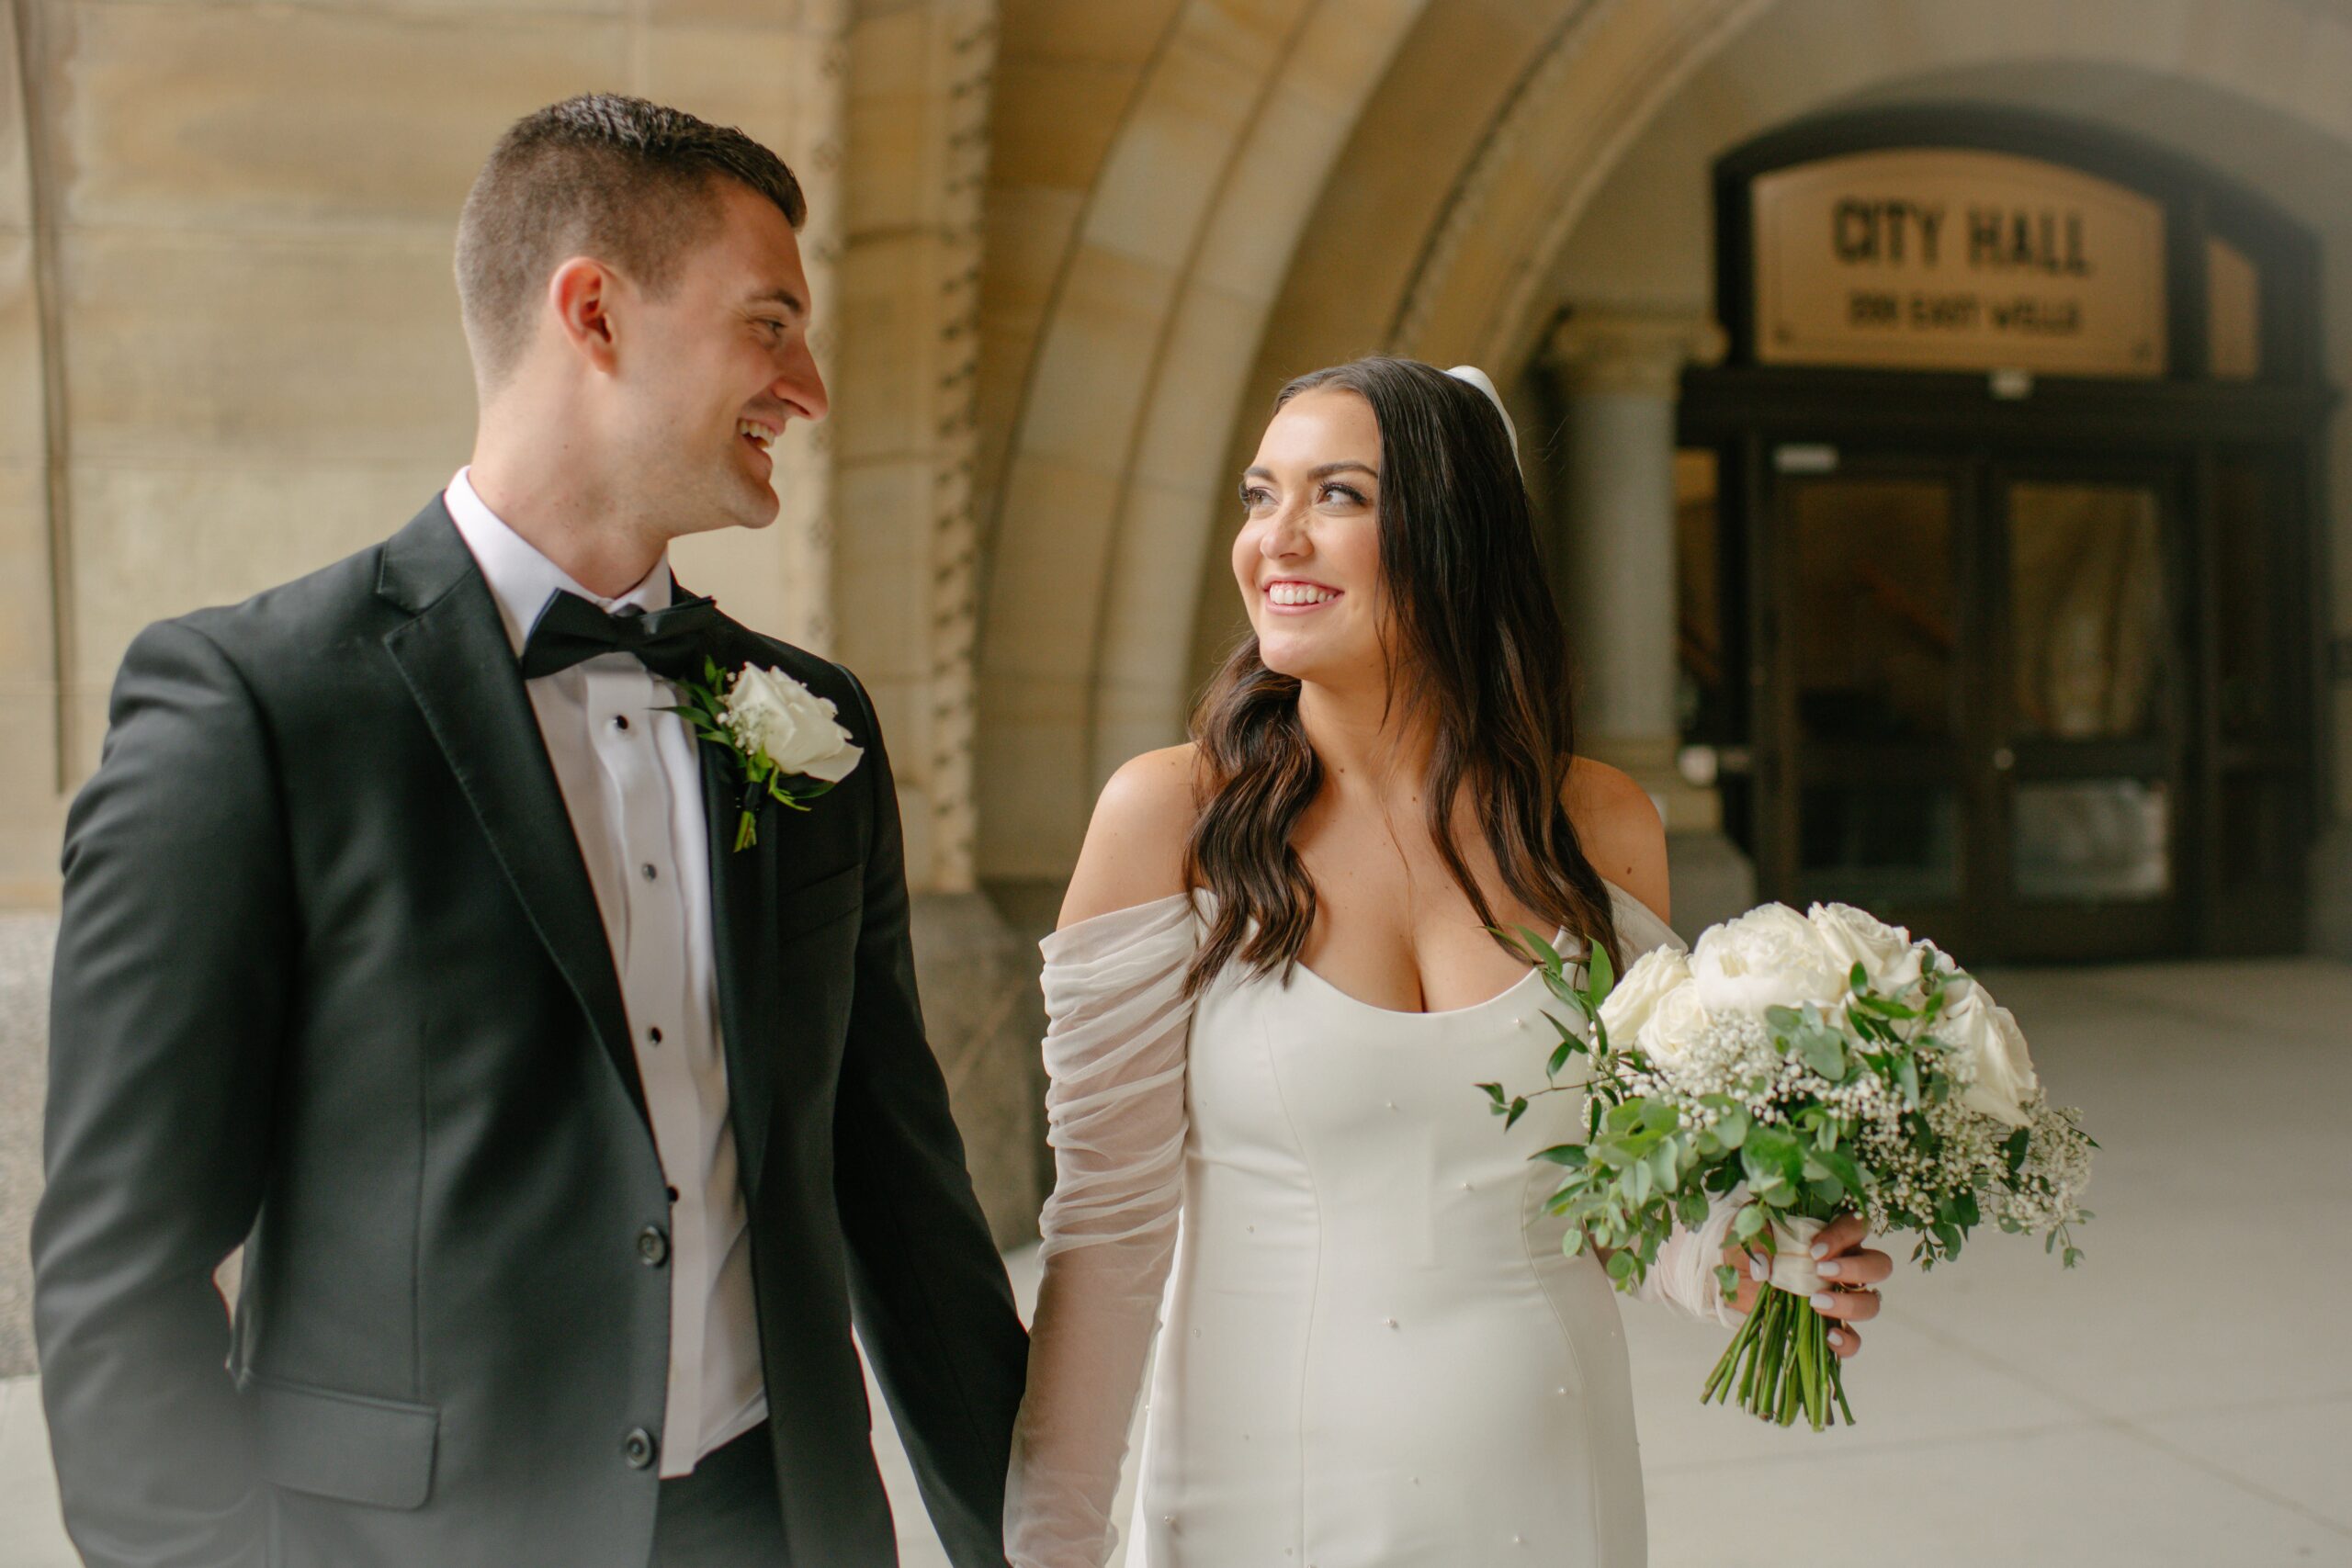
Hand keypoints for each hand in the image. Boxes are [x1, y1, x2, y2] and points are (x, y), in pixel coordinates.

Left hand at [1721, 1212, 1889, 1358]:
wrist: (1735, 1279)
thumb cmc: (1748, 1248)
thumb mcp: (1747, 1233)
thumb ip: (1757, 1238)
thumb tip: (1764, 1268)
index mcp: (1831, 1235)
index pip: (1855, 1227)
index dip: (1842, 1236)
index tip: (1815, 1251)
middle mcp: (1845, 1264)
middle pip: (1879, 1265)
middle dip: (1856, 1269)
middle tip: (1822, 1273)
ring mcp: (1841, 1297)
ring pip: (1871, 1302)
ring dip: (1851, 1304)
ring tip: (1816, 1303)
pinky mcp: (1830, 1325)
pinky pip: (1853, 1340)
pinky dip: (1846, 1341)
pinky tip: (1828, 1336)